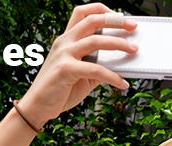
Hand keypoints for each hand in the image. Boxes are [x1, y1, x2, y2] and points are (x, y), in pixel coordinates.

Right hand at [17, 3, 136, 125]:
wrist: (37, 107)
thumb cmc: (59, 90)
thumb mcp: (82, 74)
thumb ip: (98, 65)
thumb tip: (122, 62)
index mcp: (67, 39)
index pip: (83, 13)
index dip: (104, 11)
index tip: (122, 19)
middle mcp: (64, 42)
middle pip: (92, 20)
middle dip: (116, 21)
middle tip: (133, 28)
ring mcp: (63, 54)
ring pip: (96, 40)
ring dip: (119, 44)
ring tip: (133, 51)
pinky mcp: (65, 69)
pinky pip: (95, 69)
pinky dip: (112, 76)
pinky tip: (122, 83)